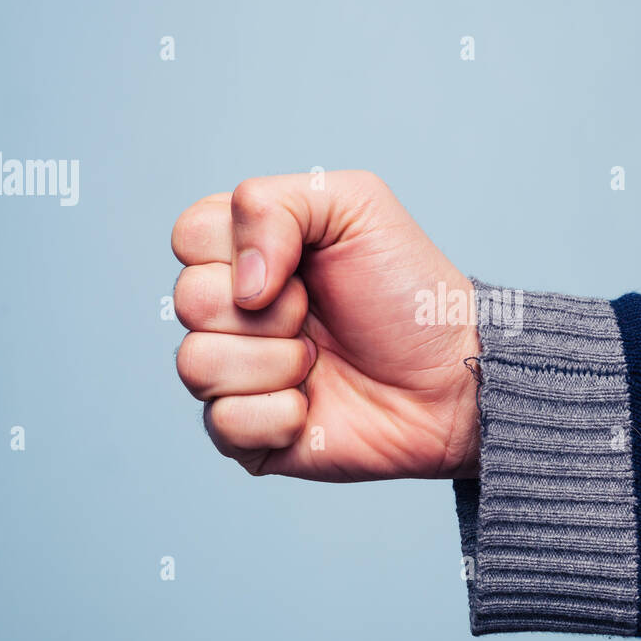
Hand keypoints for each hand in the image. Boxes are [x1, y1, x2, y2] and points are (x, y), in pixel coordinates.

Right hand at [171, 170, 480, 480]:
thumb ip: (273, 204)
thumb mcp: (355, 205)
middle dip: (270, 308)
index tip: (303, 264)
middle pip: (188, 301)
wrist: (453, 375)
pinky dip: (279, 414)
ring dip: (276, 362)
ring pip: (197, 364)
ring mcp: (236, 377)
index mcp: (245, 253)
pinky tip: (314, 408)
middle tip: (318, 314)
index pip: (187, 236)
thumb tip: (240, 283)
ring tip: (321, 361)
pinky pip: (222, 423)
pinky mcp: (247, 436)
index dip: (243, 249)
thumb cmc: (410, 289)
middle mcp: (231, 314)